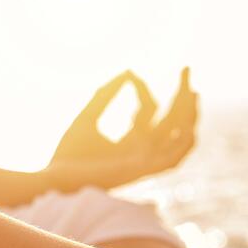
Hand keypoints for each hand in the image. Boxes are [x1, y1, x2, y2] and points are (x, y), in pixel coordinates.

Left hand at [45, 68, 197, 191]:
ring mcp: (146, 162)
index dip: (144, 89)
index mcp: (132, 141)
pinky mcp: (143, 171)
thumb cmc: (68, 153)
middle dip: (181, 95)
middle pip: (172, 121)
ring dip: (189, 116)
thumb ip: (106, 95)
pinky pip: (173, 160)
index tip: (131, 74)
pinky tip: (187, 123)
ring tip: (192, 91)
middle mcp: (144, 151)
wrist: (55, 179)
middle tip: (186, 69)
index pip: (150, 110)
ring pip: (179, 139)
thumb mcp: (89, 116)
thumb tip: (128, 70)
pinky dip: (184, 143)